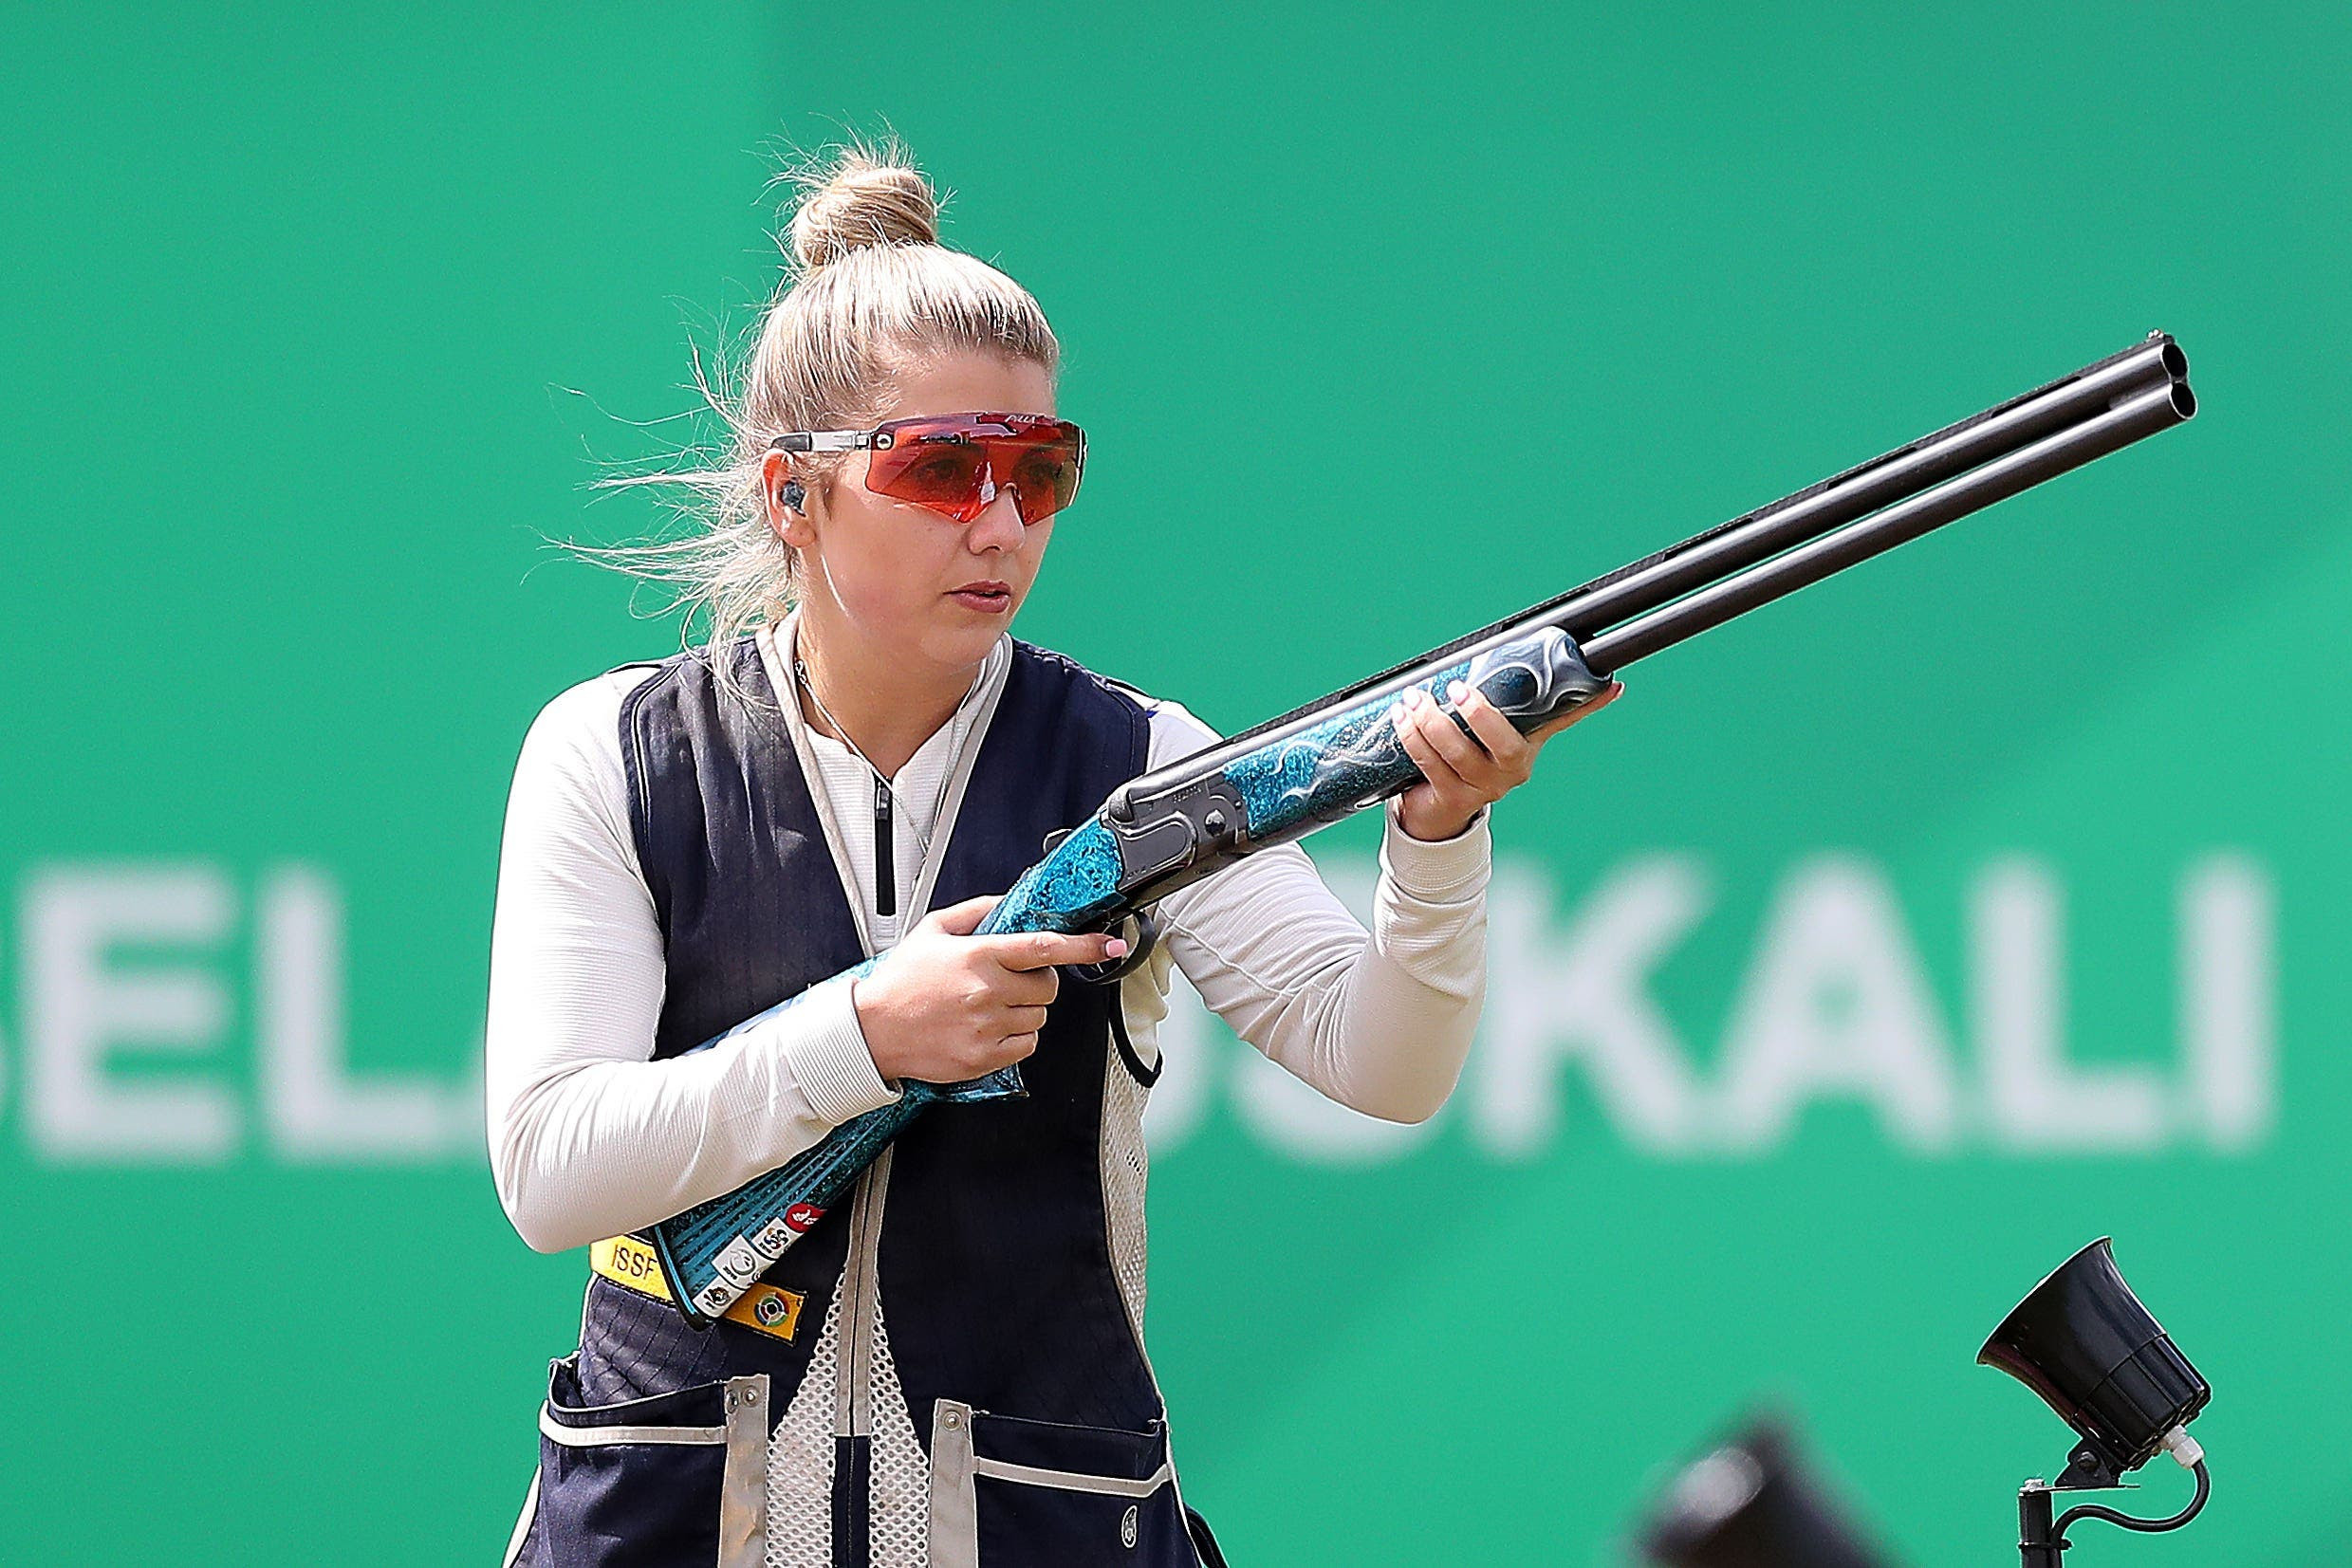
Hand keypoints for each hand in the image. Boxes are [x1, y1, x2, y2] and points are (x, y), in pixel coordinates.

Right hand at [850, 895, 1130, 1083]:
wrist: (871, 1031)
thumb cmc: (901, 981)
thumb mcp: (933, 930)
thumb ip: (976, 911)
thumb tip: (1009, 901)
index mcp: (978, 956)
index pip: (1044, 947)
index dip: (1083, 945)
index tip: (1108, 944)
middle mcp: (986, 992)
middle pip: (1048, 986)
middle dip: (1039, 981)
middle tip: (1010, 981)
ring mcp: (987, 1027)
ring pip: (1039, 1016)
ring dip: (1025, 1009)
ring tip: (989, 1004)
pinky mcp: (984, 1057)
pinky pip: (1026, 1044)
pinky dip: (1017, 1035)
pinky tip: (989, 1026)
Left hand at [1389, 677, 1623, 841]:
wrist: (1438, 810)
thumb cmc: (1464, 755)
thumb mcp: (1487, 729)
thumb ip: (1499, 699)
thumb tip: (1514, 659)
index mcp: (1528, 745)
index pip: (1563, 719)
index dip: (1587, 705)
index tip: (1610, 684)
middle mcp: (1512, 769)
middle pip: (1504, 744)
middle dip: (1480, 714)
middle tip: (1457, 689)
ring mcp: (1483, 787)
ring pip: (1458, 753)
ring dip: (1430, 722)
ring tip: (1413, 698)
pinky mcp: (1452, 797)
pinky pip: (1430, 764)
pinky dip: (1412, 738)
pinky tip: (1401, 719)